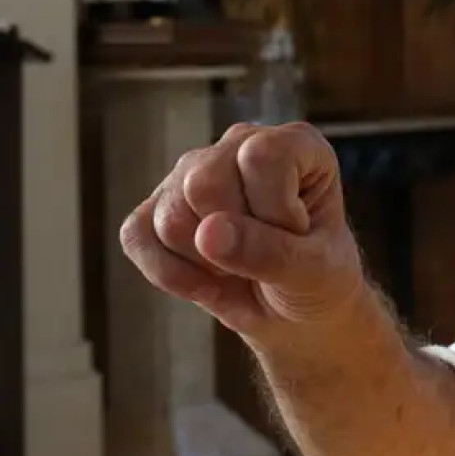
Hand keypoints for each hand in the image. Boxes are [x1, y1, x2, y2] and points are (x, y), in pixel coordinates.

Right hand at [120, 122, 365, 343]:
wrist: (291, 311)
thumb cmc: (317, 280)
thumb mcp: (313, 271)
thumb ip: (270, 251)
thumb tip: (208, 232)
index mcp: (295, 144)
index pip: (261, 157)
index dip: (272, 210)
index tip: (296, 236)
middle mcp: (240, 145)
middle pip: (204, 182)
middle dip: (233, 239)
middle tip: (263, 257)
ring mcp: (193, 171)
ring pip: (171, 214)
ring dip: (204, 261)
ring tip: (238, 267)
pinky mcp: (156, 206)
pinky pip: (136, 236)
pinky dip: (168, 274)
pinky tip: (205, 283)